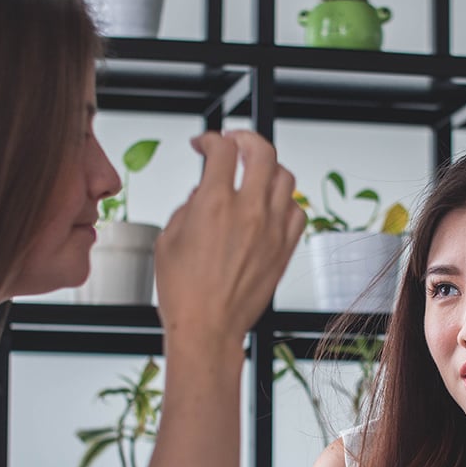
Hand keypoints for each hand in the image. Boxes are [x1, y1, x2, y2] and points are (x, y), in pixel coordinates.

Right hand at [155, 130, 303, 348]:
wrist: (208, 328)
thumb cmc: (184, 292)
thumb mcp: (168, 240)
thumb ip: (187, 207)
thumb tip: (202, 193)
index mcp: (213, 205)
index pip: (221, 150)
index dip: (211, 139)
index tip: (205, 143)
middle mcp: (248, 211)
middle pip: (262, 151)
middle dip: (246, 138)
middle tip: (234, 141)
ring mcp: (272, 229)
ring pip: (285, 177)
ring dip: (269, 167)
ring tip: (255, 171)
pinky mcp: (285, 248)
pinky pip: (297, 210)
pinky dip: (285, 201)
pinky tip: (272, 205)